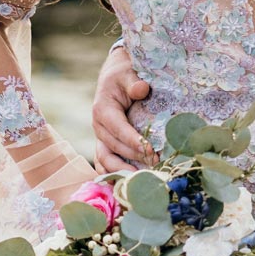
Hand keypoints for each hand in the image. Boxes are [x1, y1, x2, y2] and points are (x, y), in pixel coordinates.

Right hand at [91, 44, 151, 172]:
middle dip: (134, 157)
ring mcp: (100, 136)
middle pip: (114, 147)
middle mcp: (98, 125)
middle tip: (156, 164)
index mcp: (102, 109)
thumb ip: (134, 82)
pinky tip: (128, 182)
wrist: (115, 76)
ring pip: (105, 159)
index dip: (133, 141)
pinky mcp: (105, 143)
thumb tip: (141, 89)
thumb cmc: (124, 74)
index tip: (151, 150)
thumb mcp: (128, 73)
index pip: (118, 129)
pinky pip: (105, 162)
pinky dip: (114, 173)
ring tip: (141, 179)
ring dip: (122, 170)